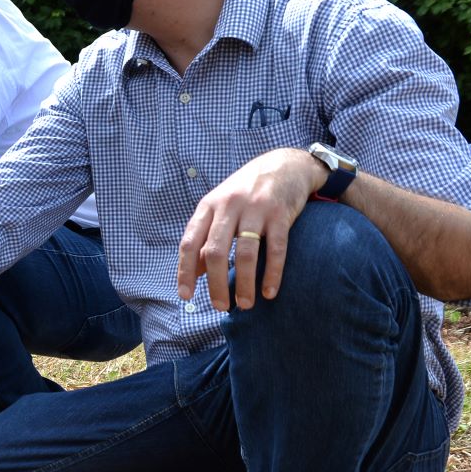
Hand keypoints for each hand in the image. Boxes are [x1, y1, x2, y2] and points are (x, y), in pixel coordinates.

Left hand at [177, 147, 326, 311]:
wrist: (285, 164)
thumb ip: (206, 236)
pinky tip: (270, 292)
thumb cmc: (246, 192)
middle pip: (214, 251)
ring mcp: (255, 210)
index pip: (190, 243)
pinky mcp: (281, 214)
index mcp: (208, 206)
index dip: (185, 271)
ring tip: (245, 305)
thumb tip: (193, 271)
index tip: (185, 295)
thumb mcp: (220, 207)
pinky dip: (272, 274)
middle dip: (216, 284)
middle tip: (221, 307)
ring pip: (245, 254)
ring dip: (244, 284)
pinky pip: (276, 249)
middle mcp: (228, 207)